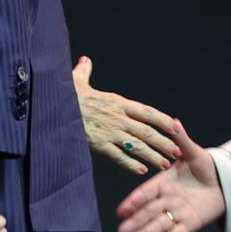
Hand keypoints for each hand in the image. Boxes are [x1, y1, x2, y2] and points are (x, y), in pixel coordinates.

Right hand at [73, 56, 181, 176]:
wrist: (52, 107)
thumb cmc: (66, 95)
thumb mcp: (77, 80)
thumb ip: (85, 71)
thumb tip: (85, 60)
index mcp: (118, 102)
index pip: (147, 112)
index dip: (164, 120)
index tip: (177, 127)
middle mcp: (118, 118)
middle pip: (147, 132)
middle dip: (164, 143)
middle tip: (177, 152)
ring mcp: (109, 132)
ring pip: (137, 146)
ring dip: (153, 156)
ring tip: (164, 164)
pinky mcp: (98, 145)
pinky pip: (119, 157)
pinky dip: (131, 164)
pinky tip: (141, 170)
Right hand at [115, 125, 223, 231]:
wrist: (226, 182)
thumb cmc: (207, 166)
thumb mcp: (194, 152)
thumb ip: (182, 140)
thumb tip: (174, 121)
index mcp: (164, 182)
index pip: (145, 193)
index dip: (133, 202)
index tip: (121, 211)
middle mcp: (168, 199)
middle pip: (148, 212)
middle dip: (135, 221)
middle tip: (121, 231)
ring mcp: (178, 212)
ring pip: (159, 224)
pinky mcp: (191, 224)